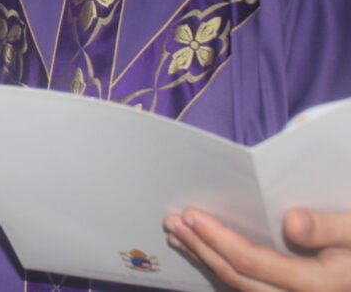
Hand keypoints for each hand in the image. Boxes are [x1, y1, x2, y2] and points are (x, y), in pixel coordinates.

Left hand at [164, 207, 350, 290]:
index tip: (190, 215)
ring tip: (178, 236)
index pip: (252, 263)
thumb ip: (329, 226)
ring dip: (206, 260)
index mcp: (317, 285)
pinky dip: (224, 269)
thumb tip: (290, 221)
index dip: (217, 240)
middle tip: (171, 222)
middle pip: (238, 278)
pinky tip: (205, 253)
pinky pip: (252, 289)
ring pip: (241, 288)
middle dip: (201, 249)